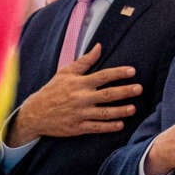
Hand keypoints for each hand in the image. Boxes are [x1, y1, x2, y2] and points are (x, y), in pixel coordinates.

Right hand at [7, 44, 141, 145]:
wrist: (35, 113)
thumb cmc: (52, 90)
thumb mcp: (66, 72)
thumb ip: (85, 61)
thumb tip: (99, 46)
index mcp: (79, 83)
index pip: (103, 76)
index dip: (118, 73)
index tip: (132, 71)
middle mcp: (81, 98)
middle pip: (107, 94)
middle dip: (125, 91)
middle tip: (139, 89)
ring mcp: (80, 114)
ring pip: (105, 113)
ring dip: (120, 111)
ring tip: (133, 108)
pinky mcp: (78, 127)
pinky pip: (97, 127)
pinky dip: (109, 126)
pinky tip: (120, 124)